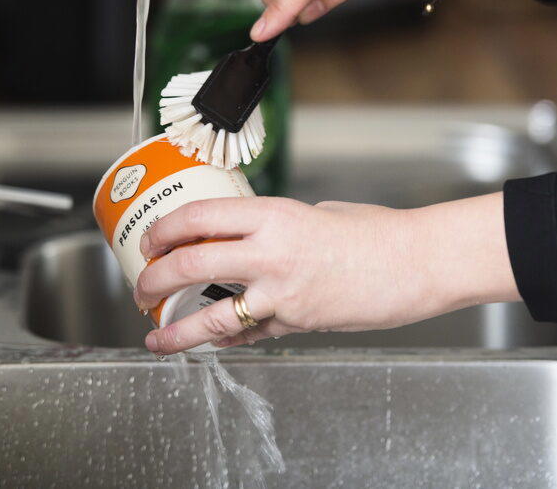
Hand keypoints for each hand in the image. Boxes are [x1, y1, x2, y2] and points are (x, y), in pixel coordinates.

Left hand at [134, 192, 518, 353]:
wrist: (415, 263)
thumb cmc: (375, 232)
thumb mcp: (319, 213)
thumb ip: (279, 227)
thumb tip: (253, 239)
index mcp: (272, 215)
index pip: (198, 217)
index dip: (164, 230)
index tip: (149, 240)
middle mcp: (269, 252)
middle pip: (190, 263)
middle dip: (154, 279)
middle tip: (141, 288)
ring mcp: (281, 292)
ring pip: (210, 315)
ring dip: (175, 328)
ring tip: (155, 335)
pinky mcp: (296, 321)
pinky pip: (250, 334)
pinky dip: (227, 338)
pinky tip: (211, 342)